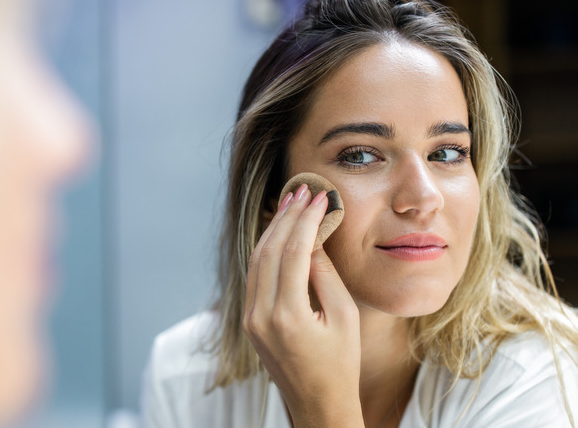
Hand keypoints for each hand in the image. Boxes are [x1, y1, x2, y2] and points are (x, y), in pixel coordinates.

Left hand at [243, 184, 362, 427]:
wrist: (317, 404)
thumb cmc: (340, 364)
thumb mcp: (344, 317)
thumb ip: (325, 275)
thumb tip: (313, 237)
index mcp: (288, 316)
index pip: (293, 252)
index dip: (306, 221)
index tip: (319, 198)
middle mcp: (261, 316)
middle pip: (269, 251)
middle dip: (287, 217)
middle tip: (302, 190)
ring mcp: (251, 319)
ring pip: (256, 260)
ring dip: (273, 229)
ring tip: (290, 202)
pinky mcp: (250, 321)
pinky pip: (254, 276)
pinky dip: (265, 250)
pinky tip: (278, 231)